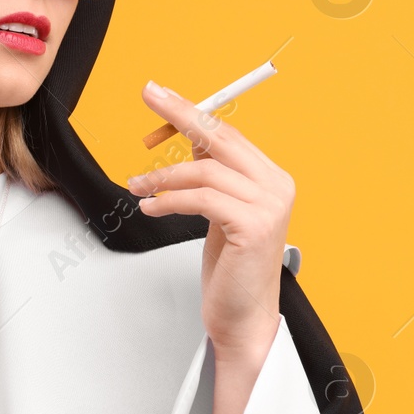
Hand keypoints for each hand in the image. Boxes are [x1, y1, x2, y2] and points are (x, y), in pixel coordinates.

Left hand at [128, 80, 292, 372]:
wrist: (243, 318)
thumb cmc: (230, 268)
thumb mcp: (219, 211)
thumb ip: (211, 173)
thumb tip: (186, 132)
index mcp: (271, 178)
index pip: (228, 133)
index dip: (190, 113)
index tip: (159, 95)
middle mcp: (276, 186)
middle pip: (221, 138)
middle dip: (180, 114)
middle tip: (148, 96)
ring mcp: (269, 206)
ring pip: (205, 170)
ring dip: (162, 175)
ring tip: (136, 186)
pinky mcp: (253, 227)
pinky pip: (202, 199)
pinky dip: (170, 200)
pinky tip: (150, 208)